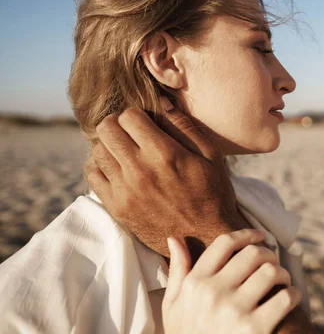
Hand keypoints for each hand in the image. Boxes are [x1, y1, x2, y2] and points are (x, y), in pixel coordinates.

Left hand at [86, 98, 246, 257]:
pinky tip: (119, 170)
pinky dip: (101, 167)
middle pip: (106, 129)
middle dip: (118, 124)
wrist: (206, 239)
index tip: (147, 123)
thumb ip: (184, 126)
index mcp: (164, 154)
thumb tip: (160, 102)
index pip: (128, 116)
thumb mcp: (211, 156)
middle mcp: (140, 171)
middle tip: (132, 132)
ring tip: (126, 152)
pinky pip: (92, 175)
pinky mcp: (117, 208)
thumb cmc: (213, 193)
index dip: (138, 115)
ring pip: (97, 150)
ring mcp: (125, 191)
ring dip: (110, 145)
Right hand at [163, 229, 301, 333]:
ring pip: (271, 272)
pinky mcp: (255, 329)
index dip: (247, 234)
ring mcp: (235, 311)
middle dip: (268, 254)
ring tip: (281, 280)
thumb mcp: (172, 306)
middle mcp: (213, 293)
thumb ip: (177, 271)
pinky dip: (293, 294)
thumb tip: (174, 237)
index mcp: (195, 283)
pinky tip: (290, 297)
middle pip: (252, 254)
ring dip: (282, 273)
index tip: (260, 236)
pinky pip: (285, 298)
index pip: (225, 243)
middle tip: (272, 262)